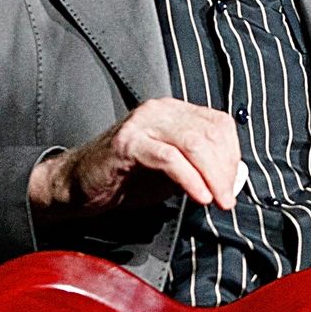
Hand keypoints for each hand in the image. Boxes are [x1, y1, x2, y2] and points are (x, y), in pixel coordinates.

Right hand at [28, 97, 242, 224]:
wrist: (77, 186)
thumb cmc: (125, 178)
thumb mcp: (173, 173)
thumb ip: (200, 169)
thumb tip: (232, 179)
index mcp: (175, 112)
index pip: (219, 124)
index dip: (233, 155)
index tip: (233, 185)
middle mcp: (161, 110)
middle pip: (210, 133)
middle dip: (225, 170)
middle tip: (227, 199)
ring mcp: (143, 123)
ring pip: (193, 143)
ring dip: (212, 175)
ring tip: (217, 200)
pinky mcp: (128, 143)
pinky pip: (169, 158)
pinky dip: (189, 178)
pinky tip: (199, 196)